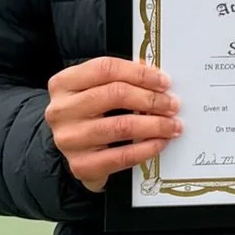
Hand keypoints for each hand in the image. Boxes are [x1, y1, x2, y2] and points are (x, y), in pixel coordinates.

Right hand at [45, 56, 181, 190]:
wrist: (75, 152)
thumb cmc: (91, 115)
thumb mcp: (96, 91)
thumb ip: (120, 81)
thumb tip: (159, 81)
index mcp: (64, 83)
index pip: (105, 69)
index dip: (139, 73)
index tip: (164, 82)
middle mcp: (61, 110)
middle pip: (115, 95)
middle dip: (151, 99)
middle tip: (173, 104)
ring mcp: (69, 139)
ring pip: (121, 126)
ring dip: (154, 125)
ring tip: (173, 125)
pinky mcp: (81, 165)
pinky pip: (122, 156)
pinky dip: (146, 148)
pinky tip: (160, 143)